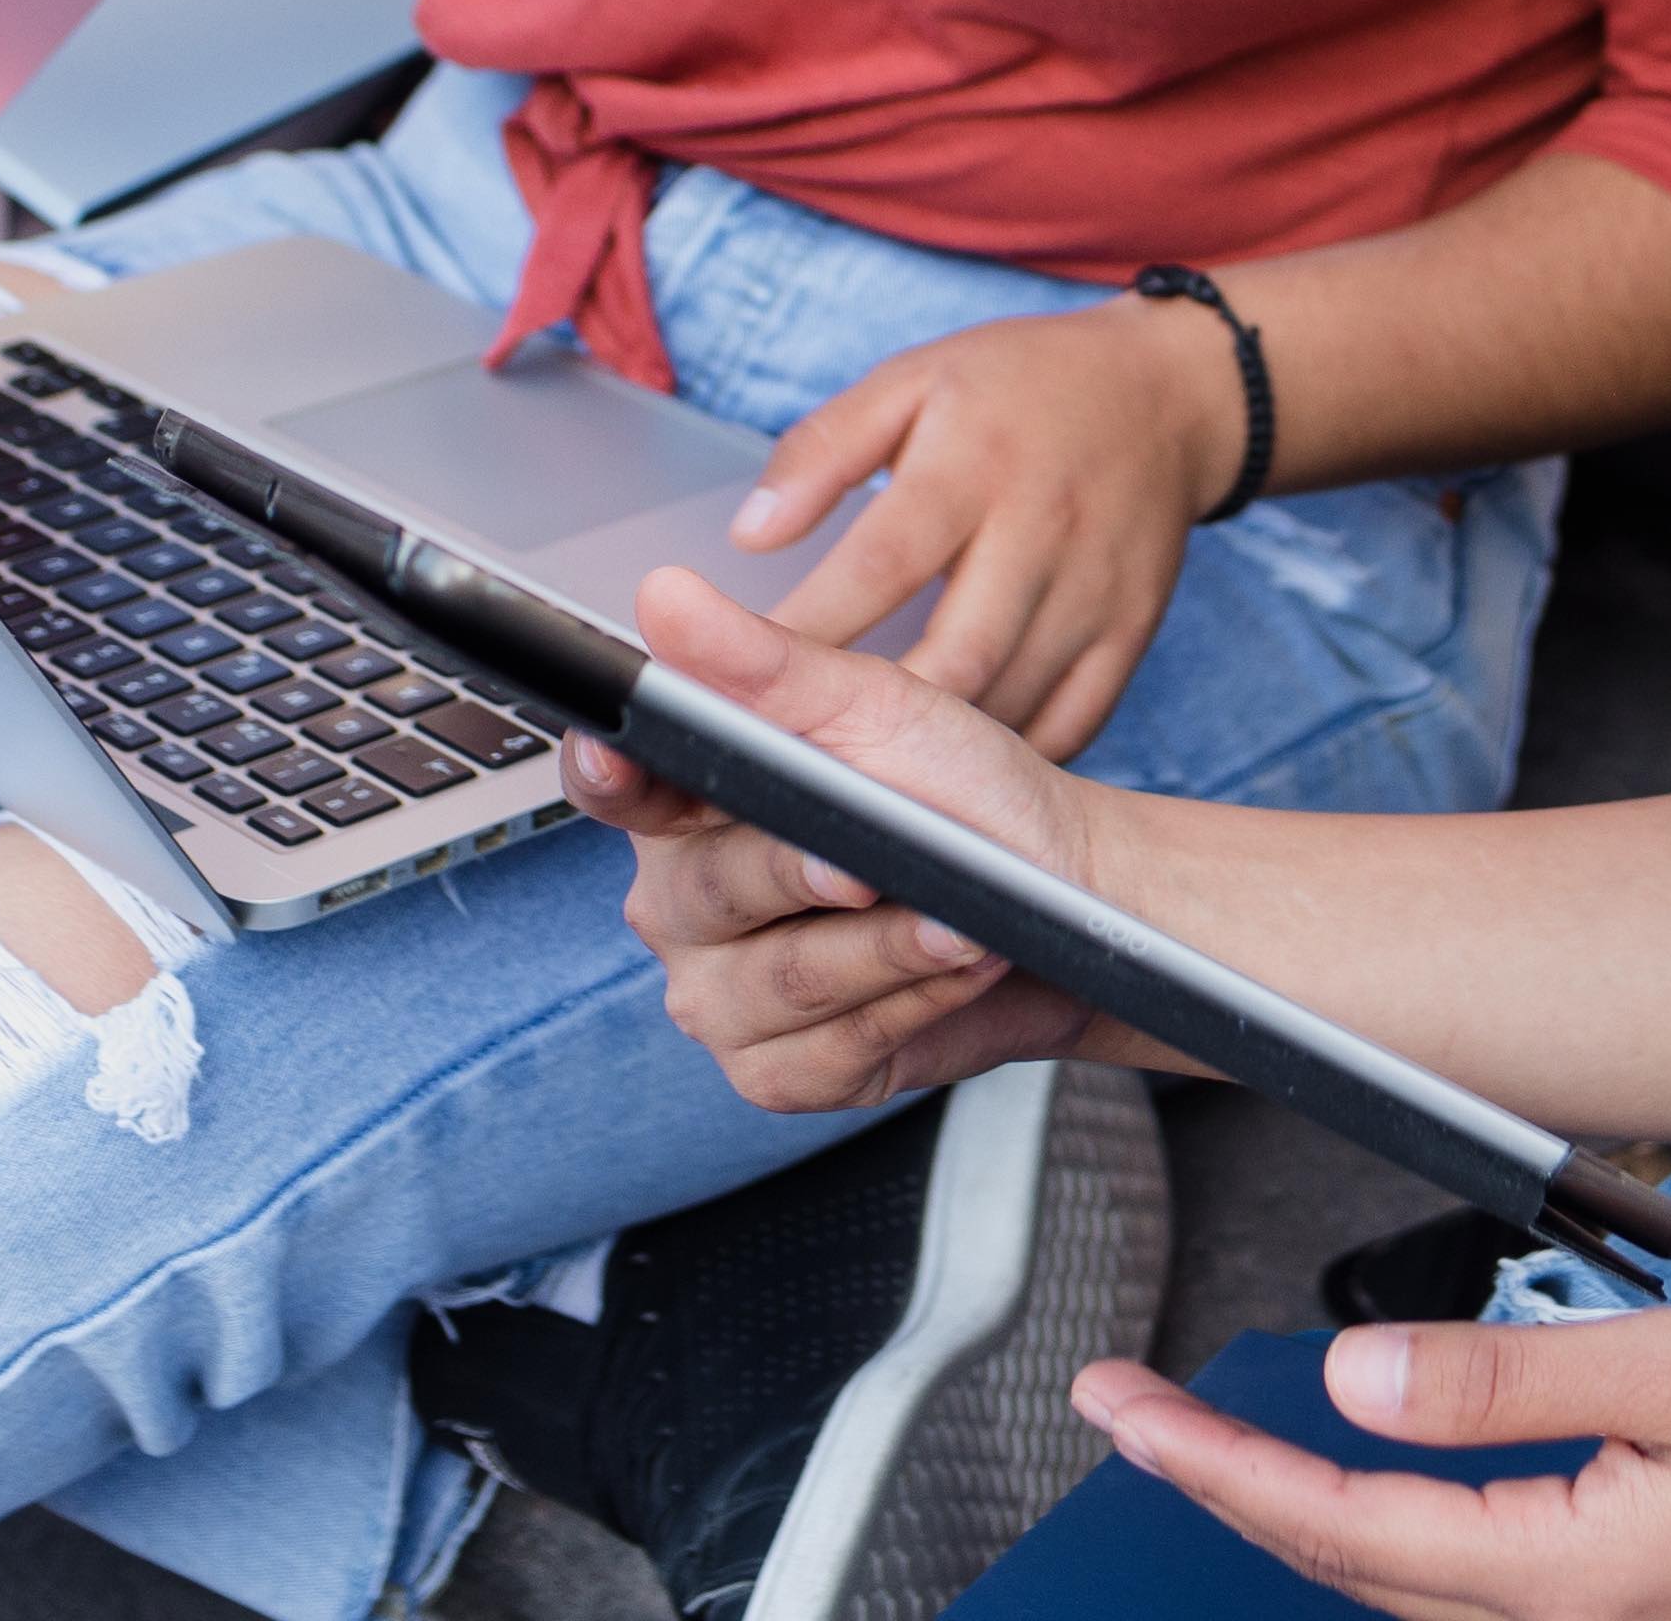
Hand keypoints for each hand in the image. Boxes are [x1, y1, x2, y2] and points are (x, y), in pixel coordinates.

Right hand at [577, 565, 1122, 1107]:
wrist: (1062, 893)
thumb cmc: (965, 794)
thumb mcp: (877, 711)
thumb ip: (767, 666)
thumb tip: (665, 597)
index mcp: (687, 807)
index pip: (612, 787)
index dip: (608, 772)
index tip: (622, 750)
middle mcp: (683, 904)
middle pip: (712, 891)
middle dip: (816, 870)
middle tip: (884, 859)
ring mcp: (724, 995)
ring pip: (778, 979)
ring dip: (889, 943)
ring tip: (962, 914)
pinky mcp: (779, 1072)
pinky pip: (826, 1046)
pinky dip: (909, 1000)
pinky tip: (956, 965)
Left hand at [727, 297, 1246, 749]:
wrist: (1166, 393)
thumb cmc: (1018, 387)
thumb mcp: (912, 381)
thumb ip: (823, 451)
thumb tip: (749, 534)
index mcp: (975, 463)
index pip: (883, 562)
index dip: (809, 629)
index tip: (737, 681)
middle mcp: (1043, 530)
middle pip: (955, 654)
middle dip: (870, 721)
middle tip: (794, 756)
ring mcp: (1096, 588)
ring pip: (1012, 702)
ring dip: (933, 757)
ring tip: (856, 782)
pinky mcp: (1134, 630)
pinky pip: (1075, 721)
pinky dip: (1010, 760)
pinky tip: (955, 778)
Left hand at [1070, 1310, 1670, 1620]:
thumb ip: (1512, 1378)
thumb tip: (1355, 1379)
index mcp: (1568, 1577)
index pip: (1338, 1521)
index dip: (1214, 1459)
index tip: (1122, 1405)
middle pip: (1343, 1568)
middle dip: (1223, 1486)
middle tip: (1125, 1410)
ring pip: (1397, 1583)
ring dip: (1296, 1510)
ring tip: (1210, 1436)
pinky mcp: (1632, 1603)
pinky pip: (1465, 1581)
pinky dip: (1387, 1529)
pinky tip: (1368, 1477)